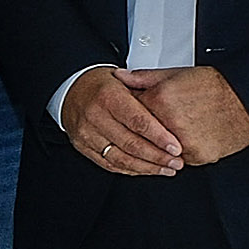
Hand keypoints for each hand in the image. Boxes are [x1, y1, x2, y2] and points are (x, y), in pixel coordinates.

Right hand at [62, 67, 186, 175]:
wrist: (72, 90)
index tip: (176, 147)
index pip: (137, 121)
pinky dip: (131, 169)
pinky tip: (148, 170)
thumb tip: (174, 110)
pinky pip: (110, 164)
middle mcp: (94, 116)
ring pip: (121, 158)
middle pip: (130, 143)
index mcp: (108, 96)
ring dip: (147, 167)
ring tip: (167, 169)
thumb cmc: (104, 85)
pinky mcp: (83, 147)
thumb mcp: (125, 78)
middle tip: (177, 162)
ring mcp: (86, 134)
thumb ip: (148, 92)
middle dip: (157, 156)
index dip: (159, 137)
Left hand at [138, 65, 248, 162]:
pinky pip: (178, 158)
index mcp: (161, 100)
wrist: (248, 102)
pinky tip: (188, 137)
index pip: (129, 111)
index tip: (133, 110)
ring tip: (177, 127)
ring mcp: (183, 143)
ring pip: (158, 149)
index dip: (130, 110)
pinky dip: (179, 151)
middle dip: (144, 128)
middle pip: (141, 133)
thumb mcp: (177, 74)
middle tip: (160, 119)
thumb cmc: (216, 86)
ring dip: (161, 143)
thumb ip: (143, 77)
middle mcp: (170, 124)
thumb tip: (120, 77)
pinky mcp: (197, 156)